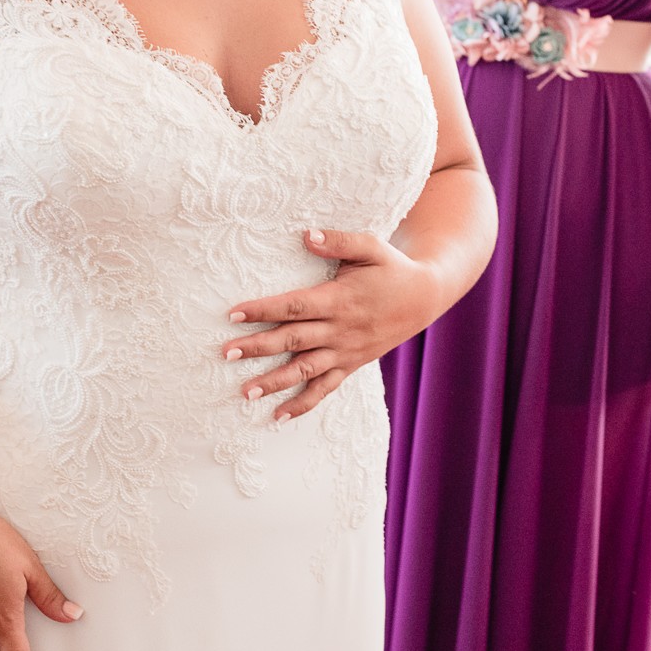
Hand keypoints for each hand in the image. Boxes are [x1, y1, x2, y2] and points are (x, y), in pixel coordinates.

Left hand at [224, 228, 443, 422]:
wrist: (425, 298)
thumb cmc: (392, 268)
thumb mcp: (371, 247)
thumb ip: (339, 241)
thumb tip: (306, 235)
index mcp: (340, 300)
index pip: (295, 306)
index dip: (264, 309)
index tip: (234, 313)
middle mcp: (340, 330)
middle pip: (293, 340)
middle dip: (258, 347)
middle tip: (225, 353)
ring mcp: (345, 352)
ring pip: (305, 370)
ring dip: (274, 382)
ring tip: (244, 392)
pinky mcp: (351, 365)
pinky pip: (325, 389)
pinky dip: (302, 404)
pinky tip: (278, 416)